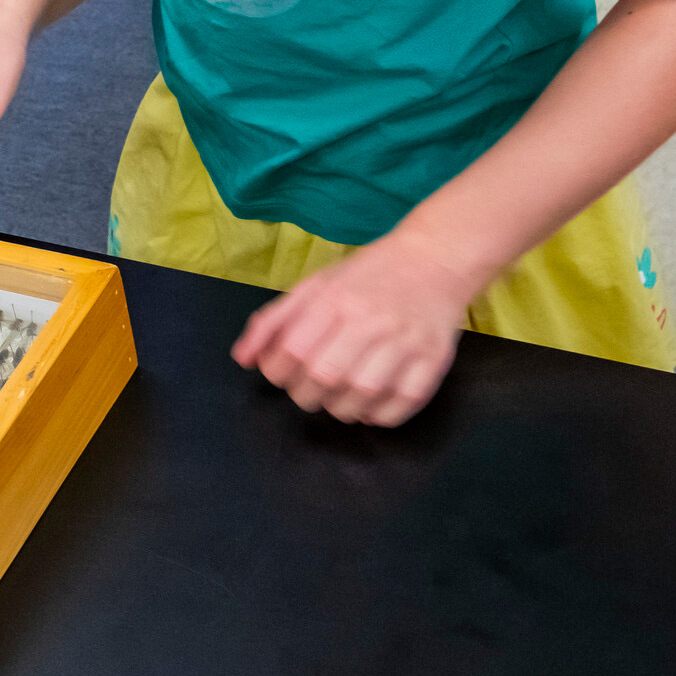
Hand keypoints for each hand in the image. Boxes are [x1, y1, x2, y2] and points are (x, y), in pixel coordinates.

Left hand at [230, 231, 474, 426]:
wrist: (433, 260)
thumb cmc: (366, 276)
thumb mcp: (314, 286)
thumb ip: (273, 321)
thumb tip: (242, 359)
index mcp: (334, 299)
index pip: (292, 350)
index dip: (277, 372)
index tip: (280, 373)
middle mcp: (370, 320)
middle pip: (324, 377)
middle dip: (305, 395)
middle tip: (307, 391)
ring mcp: (405, 341)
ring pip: (362, 395)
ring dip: (340, 408)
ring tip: (336, 398)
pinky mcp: (433, 360)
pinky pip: (402, 405)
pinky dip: (379, 415)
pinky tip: (368, 404)